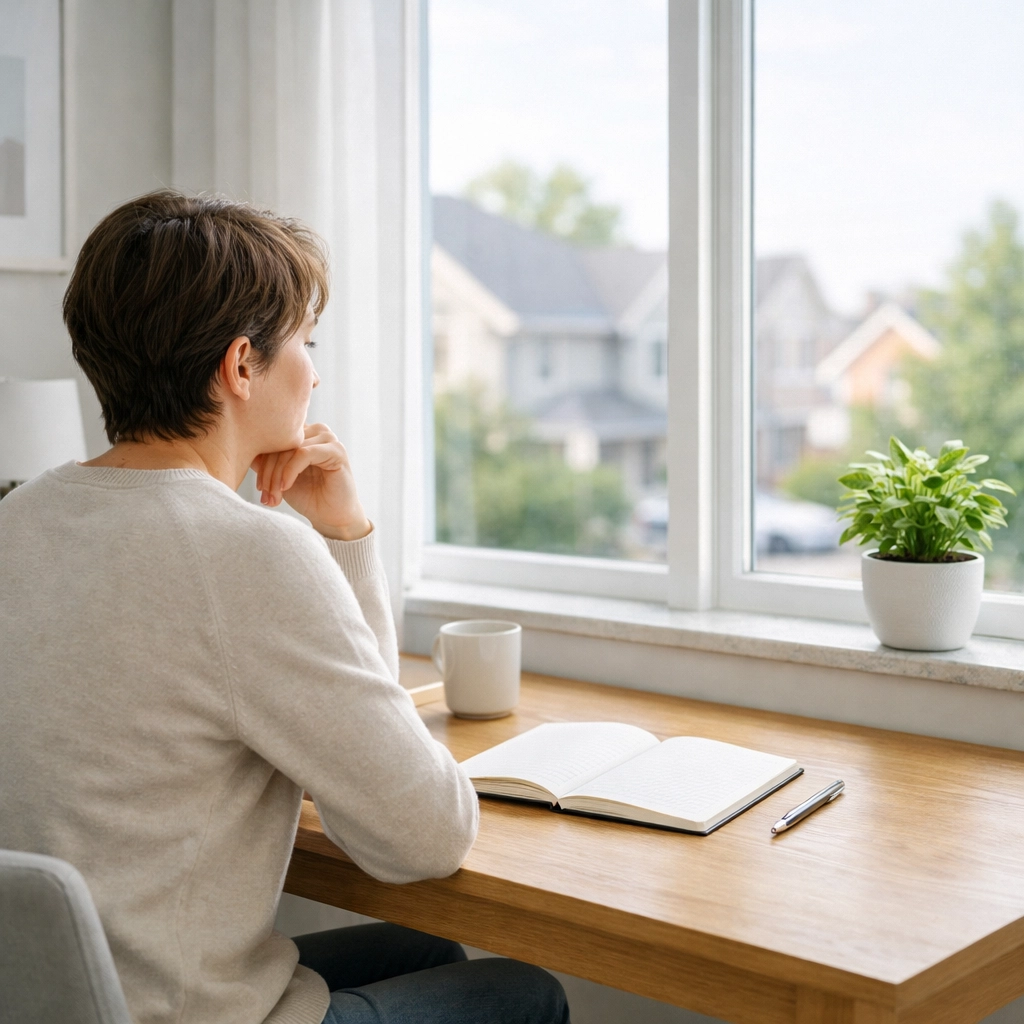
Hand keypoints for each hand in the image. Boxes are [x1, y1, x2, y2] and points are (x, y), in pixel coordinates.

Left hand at [252, 424, 371, 540]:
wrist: (332, 517)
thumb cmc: (307, 496)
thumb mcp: (278, 477)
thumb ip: (264, 460)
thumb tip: (241, 447)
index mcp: (302, 433)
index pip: (272, 437)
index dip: (260, 459)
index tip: (259, 487)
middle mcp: (315, 430)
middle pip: (279, 442)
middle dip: (268, 471)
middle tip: (265, 496)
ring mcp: (327, 438)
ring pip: (289, 449)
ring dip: (277, 474)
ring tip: (274, 496)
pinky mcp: (336, 450)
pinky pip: (303, 454)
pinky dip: (290, 471)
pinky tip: (286, 487)